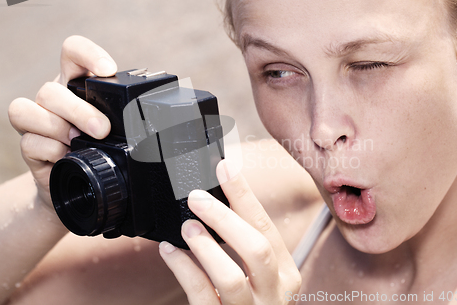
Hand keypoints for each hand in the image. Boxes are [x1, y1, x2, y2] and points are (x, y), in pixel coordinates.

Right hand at [8, 35, 114, 209]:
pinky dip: (50, 150)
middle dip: (79, 109)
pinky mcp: (30, 147)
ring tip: (77, 141)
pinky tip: (66, 156)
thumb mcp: (119, 129)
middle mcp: (55, 100)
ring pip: (27, 110)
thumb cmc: (102, 149)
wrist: (81, 187)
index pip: (73, 53)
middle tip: (102, 129)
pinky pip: (29, 142)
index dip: (87, 54)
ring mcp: (38, 122)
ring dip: (57, 126)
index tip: (108, 70)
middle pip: (51, 89)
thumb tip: (166, 122)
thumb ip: (129, 118)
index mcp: (78, 85)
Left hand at [159, 160, 301, 304]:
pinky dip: (184, 270)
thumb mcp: (258, 274)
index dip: (244, 195)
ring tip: (186, 228)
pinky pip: (202, 296)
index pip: (266, 227)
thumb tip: (216, 197)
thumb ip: (242, 243)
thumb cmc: (250, 301)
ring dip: (206, 247)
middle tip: (197, 198)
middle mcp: (274, 295)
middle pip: (256, 249)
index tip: (225, 166)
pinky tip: (170, 252)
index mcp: (286, 274)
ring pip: (231, 277)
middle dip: (225, 218)